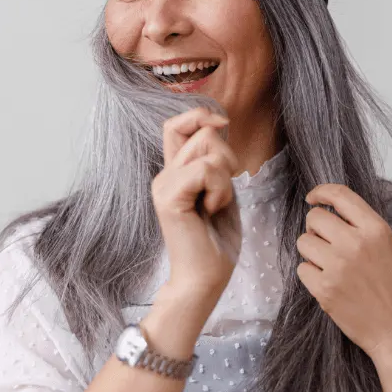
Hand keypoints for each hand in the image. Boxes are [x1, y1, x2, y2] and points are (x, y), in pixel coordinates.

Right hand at [151, 107, 241, 322]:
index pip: (176, 124)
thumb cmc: (216, 238)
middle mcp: (164, 174)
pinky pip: (206, 169)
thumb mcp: (221, 189)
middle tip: (222, 190)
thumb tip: (219, 123)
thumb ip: (214, 160)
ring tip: (215, 204)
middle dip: (227, 156)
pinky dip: (220, 189)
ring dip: (225, 176)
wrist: (206, 277)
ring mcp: (164, 184)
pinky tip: (212, 210)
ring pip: (208, 147)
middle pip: (202, 132)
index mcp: (175, 172)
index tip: (223, 123)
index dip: (199, 115)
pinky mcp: (169, 197)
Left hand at [298, 184, 391, 366]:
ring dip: (311, 251)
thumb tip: (326, 209)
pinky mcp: (324, 289)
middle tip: (326, 243)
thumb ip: (359, 224)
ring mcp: (338, 266)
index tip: (313, 198)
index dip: (320, 192)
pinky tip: (328, 283)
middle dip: (315, 228)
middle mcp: (355, 243)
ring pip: (303, 242)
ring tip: (329, 265)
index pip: (339, 194)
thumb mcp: (386, 245)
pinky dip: (311, 275)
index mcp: (374, 228)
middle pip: (314, 218)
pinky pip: (302, 268)